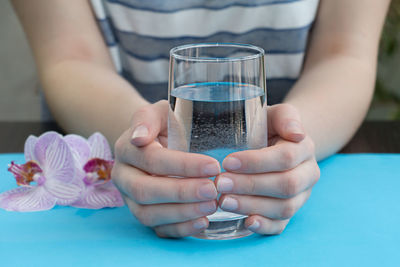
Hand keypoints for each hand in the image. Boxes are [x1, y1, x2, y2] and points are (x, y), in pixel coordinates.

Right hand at [112, 100, 220, 237]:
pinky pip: (157, 229)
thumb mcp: (160, 112)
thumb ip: (148, 118)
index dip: (182, 165)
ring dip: (182, 213)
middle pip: (145, 191)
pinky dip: (180, 229)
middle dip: (181, 192)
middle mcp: (123, 177)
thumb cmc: (164, 125)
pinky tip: (203, 222)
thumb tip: (139, 138)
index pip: (151, 159)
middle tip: (212, 190)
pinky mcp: (144, 215)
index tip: (212, 166)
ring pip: (148, 215)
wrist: (157, 142)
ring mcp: (131, 200)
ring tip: (211, 205)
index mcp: (126, 149)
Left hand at [215, 104, 319, 234]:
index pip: (285, 158)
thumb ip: (286, 117)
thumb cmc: (270, 127)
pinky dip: (265, 226)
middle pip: (285, 185)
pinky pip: (282, 225)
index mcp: (304, 148)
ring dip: (252, 206)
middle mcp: (307, 174)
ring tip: (224, 201)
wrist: (279, 143)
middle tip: (220, 184)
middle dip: (250, 186)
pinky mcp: (290, 211)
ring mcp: (301, 196)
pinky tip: (246, 222)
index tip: (228, 162)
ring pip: (284, 208)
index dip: (256, 162)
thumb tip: (296, 132)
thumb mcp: (276, 114)